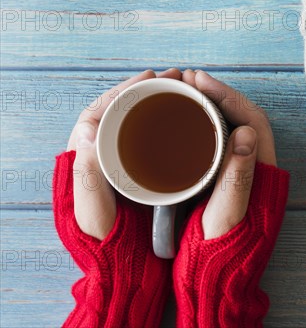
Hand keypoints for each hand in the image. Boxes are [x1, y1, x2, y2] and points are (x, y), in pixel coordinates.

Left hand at [67, 68, 181, 239]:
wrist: (124, 268)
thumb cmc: (108, 244)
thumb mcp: (95, 215)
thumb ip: (88, 178)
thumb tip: (86, 128)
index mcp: (84, 159)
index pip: (99, 112)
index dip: (123, 90)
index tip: (149, 78)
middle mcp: (101, 156)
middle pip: (120, 112)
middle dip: (144, 90)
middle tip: (173, 78)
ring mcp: (121, 164)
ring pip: (135, 123)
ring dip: (155, 103)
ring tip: (180, 89)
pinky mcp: (140, 173)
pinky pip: (148, 139)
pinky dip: (164, 123)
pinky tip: (182, 118)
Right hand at [182, 69, 276, 238]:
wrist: (218, 281)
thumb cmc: (222, 255)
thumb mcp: (226, 218)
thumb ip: (237, 179)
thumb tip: (247, 133)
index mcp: (264, 174)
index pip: (252, 120)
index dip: (227, 96)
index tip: (199, 81)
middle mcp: (258, 169)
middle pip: (243, 118)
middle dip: (217, 94)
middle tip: (186, 80)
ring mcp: (243, 173)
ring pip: (231, 128)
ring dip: (210, 107)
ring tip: (184, 92)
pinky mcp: (227, 180)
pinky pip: (219, 143)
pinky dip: (203, 126)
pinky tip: (185, 120)